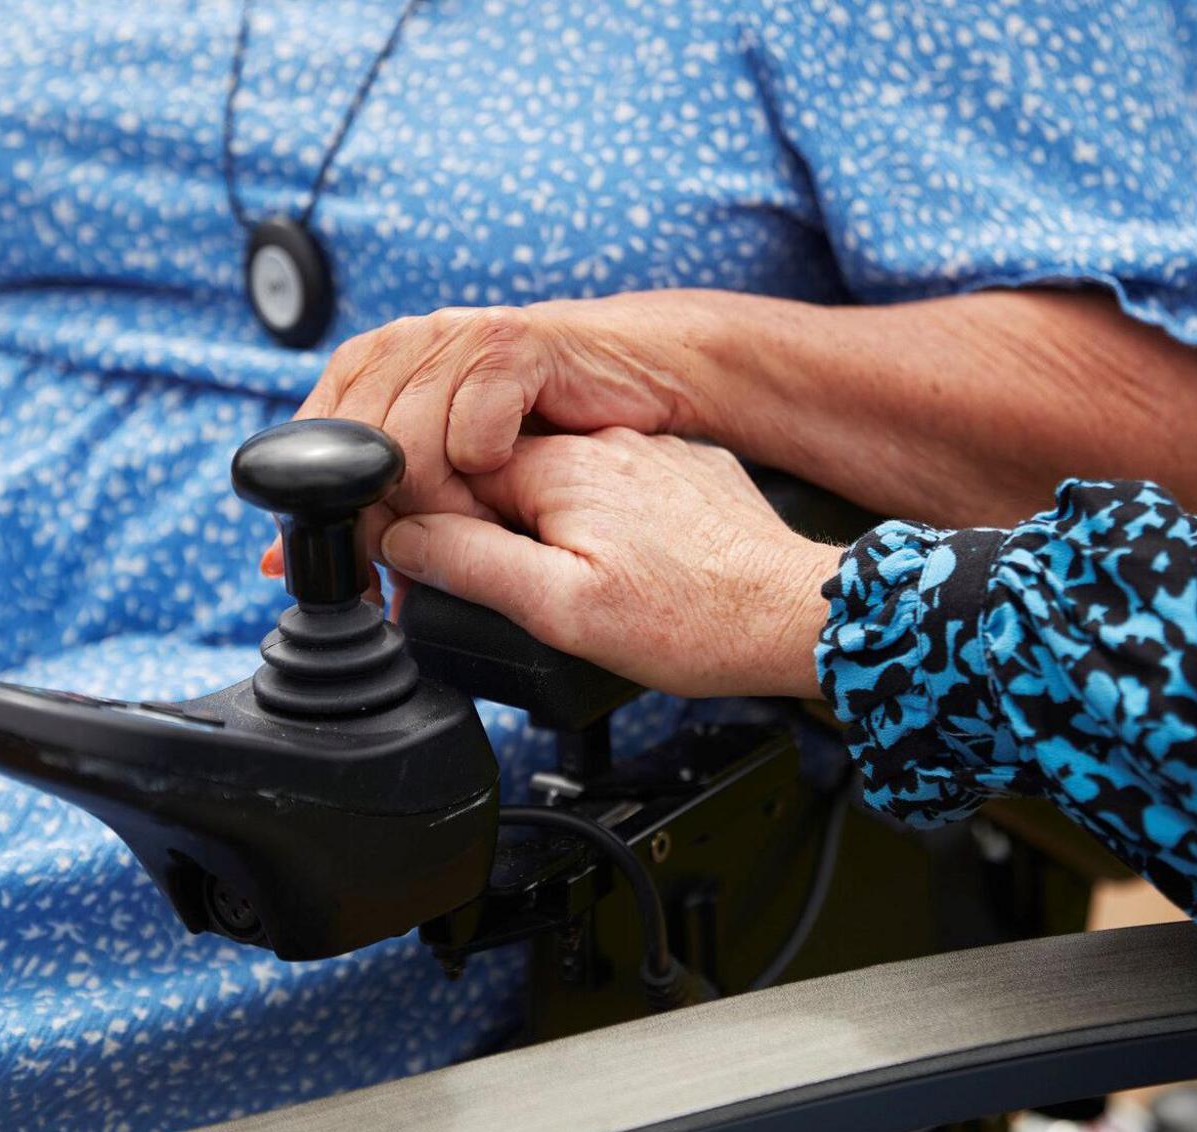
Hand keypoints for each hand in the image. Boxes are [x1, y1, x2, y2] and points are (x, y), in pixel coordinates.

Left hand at [262, 296, 716, 575]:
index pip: (312, 456)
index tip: (362, 574)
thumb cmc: (532, 426)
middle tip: (430, 563)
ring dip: (446, 508)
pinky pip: (471, 433)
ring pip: (407, 452)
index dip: (332, 523)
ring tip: (479, 524)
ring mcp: (451, 337)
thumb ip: (362, 505)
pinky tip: (507, 475)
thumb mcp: (434, 465)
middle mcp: (399, 345)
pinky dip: (486, 471)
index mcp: (364, 368)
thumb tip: (279, 565)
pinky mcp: (510, 344)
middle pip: (356, 461)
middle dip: (392, 527)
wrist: (626, 372)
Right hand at [377, 429, 841, 698]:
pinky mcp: (683, 474)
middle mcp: (604, 444)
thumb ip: (471, 565)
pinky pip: (611, 487)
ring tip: (568, 589)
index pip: (454, 472)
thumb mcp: (563, 611)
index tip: (434, 576)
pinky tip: (616, 568)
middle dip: (483, 528)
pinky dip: (595, 522)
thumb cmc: (693, 622)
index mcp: (561, 467)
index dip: (432, 525)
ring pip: (557, 480)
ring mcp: (648, 455)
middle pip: (500, 473)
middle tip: (504, 595)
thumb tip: (400, 538)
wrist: (796, 617)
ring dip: (540, 526)